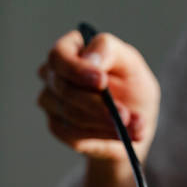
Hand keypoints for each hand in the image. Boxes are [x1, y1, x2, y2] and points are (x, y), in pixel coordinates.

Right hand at [37, 30, 159, 160]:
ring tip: (135, 128)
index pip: (59, 57)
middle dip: (98, 105)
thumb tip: (90, 59)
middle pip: (65, 89)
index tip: (102, 81)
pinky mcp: (57, 127)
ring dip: (106, 124)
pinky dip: (103, 136)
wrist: (133, 122)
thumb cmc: (131, 86)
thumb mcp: (130, 63)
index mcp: (69, 49)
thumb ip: (110, 51)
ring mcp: (51, 102)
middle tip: (125, 116)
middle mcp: (53, 74)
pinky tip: (122, 136)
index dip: (78, 70)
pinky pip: (74, 135)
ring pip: (71, 114)